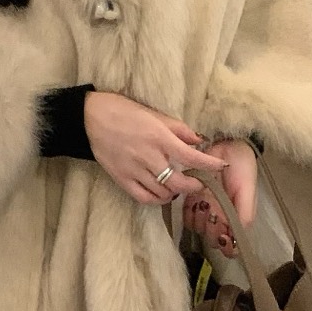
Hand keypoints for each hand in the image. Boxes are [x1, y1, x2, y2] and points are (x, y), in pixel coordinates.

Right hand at [83, 91, 228, 205]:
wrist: (90, 118)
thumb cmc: (124, 110)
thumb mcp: (154, 113)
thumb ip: (178, 128)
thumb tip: (199, 139)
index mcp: (158, 137)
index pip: (191, 156)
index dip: (209, 165)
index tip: (221, 166)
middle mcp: (148, 157)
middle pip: (179, 182)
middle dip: (194, 186)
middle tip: (200, 183)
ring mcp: (134, 170)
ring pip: (163, 193)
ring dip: (176, 193)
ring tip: (181, 187)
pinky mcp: (122, 179)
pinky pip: (144, 197)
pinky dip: (157, 199)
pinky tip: (162, 194)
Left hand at [184, 140, 258, 257]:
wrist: (225, 143)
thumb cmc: (241, 166)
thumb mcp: (247, 190)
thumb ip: (244, 214)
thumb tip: (236, 241)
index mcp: (237, 217)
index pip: (231, 245)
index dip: (226, 245)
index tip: (224, 234)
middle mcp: (221, 217)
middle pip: (213, 239)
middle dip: (212, 230)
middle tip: (214, 211)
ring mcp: (206, 209)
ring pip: (199, 229)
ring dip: (200, 220)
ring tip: (205, 202)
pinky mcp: (191, 199)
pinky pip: (187, 217)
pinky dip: (190, 212)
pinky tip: (195, 200)